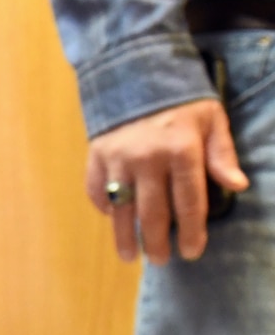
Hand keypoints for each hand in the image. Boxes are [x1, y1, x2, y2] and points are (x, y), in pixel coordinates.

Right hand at [85, 98, 247, 262]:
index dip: (192, 231)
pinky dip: (105, 207)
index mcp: (181, 150)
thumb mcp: (212, 121)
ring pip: (122, 208)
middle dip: (157, 241)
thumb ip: (223, 154)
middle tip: (161, 261)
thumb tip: (237, 186)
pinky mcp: (96, 156)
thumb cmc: (182, 103)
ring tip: (130, 257)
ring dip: (124, 236)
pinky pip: (98, 190)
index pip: (189, 201)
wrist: (137, 74)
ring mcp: (118, 158)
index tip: (192, 252)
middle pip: (153, 212)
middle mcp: (148, 157)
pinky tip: (114, 219)